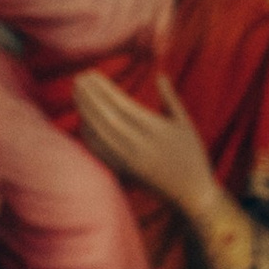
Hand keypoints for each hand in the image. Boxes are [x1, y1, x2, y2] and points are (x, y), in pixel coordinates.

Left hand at [71, 67, 221, 219]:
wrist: (190, 193)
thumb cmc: (191, 154)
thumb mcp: (185, 124)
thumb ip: (170, 99)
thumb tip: (160, 75)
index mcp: (156, 129)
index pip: (123, 105)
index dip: (105, 89)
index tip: (92, 75)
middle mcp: (140, 145)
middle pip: (107, 118)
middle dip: (90, 97)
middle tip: (77, 79)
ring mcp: (129, 160)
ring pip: (100, 134)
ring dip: (85, 113)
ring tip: (76, 94)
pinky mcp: (123, 172)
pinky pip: (100, 151)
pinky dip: (89, 135)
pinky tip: (82, 120)